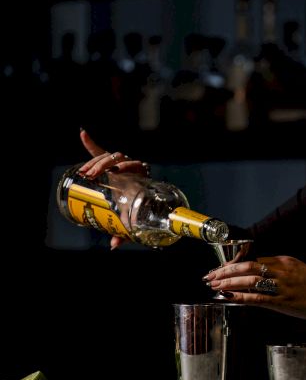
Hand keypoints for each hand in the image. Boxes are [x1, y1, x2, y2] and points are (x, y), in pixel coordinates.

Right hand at [77, 129, 150, 249]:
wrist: (149, 202)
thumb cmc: (142, 210)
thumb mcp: (135, 219)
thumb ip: (127, 231)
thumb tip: (114, 245)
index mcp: (141, 176)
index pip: (135, 165)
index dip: (127, 166)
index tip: (116, 172)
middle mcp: (131, 166)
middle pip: (118, 158)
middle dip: (104, 164)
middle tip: (91, 175)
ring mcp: (120, 163)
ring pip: (108, 155)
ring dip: (95, 161)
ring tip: (83, 171)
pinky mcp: (110, 164)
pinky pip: (100, 152)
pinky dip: (91, 143)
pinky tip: (82, 133)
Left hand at [203, 256, 305, 321]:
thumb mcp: (296, 271)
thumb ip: (278, 271)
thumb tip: (257, 276)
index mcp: (283, 260)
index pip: (253, 258)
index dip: (233, 264)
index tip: (220, 269)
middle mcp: (281, 270)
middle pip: (247, 266)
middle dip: (225, 271)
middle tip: (210, 275)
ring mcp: (282, 286)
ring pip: (249, 280)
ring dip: (228, 283)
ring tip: (214, 285)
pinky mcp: (283, 301)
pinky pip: (256, 298)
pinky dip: (240, 297)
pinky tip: (228, 298)